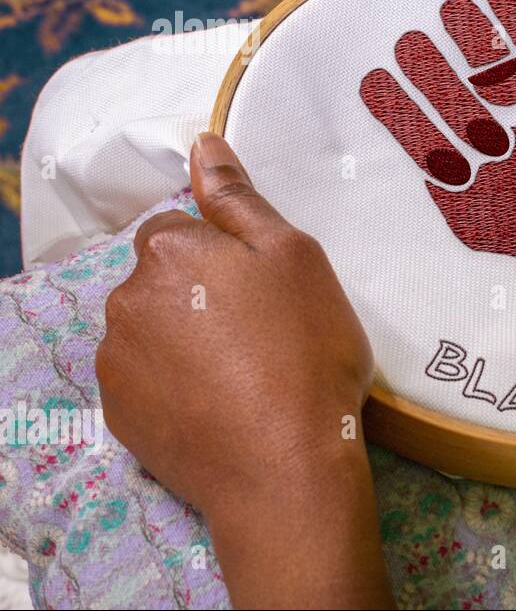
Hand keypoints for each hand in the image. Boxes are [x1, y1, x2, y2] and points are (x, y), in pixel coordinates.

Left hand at [97, 133, 391, 607]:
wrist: (284, 466)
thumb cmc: (304, 351)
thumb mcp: (295, 257)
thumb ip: (239, 198)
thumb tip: (201, 143)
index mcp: (168, 249)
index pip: (184, 228)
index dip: (229, 257)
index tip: (267, 292)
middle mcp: (124, 297)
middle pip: (163, 280)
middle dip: (200, 296)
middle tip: (263, 333)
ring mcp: (116, 361)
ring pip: (151, 330)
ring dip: (184, 340)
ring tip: (243, 376)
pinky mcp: (119, 415)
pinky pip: (145, 382)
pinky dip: (174, 387)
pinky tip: (219, 407)